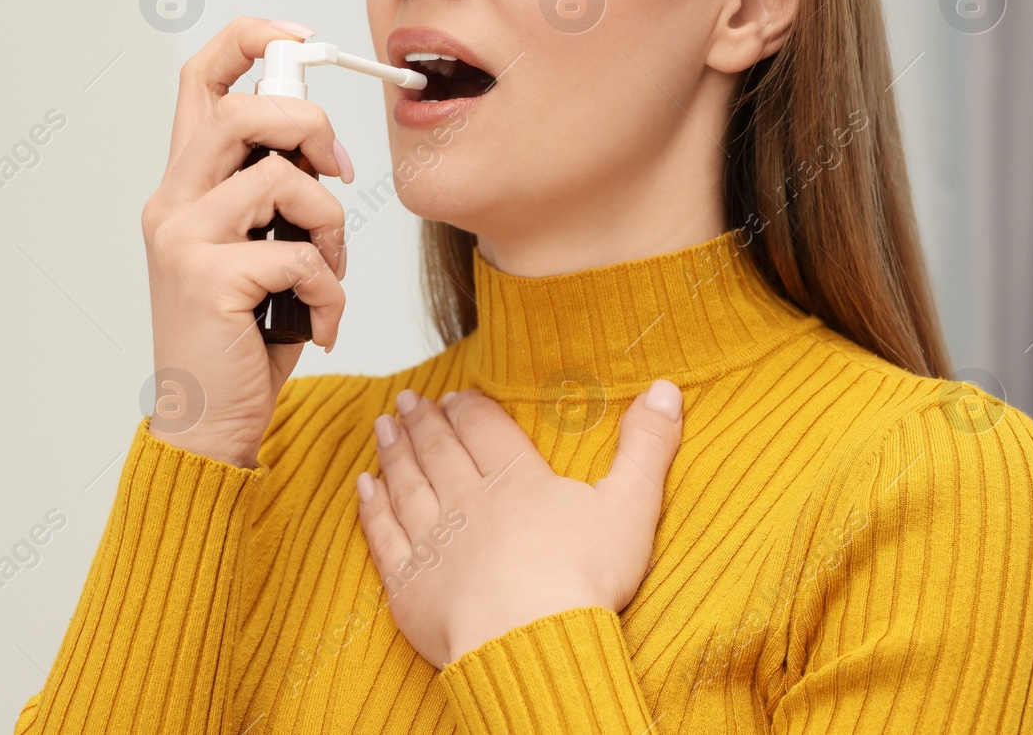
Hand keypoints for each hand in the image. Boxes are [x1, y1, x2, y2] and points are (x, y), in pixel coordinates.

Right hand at [141, 17, 352, 467]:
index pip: (201, 78)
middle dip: (311, 127)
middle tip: (337, 175)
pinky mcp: (209, 280)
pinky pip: (300, 256)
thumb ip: (271, 196)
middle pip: (246, 108)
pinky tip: (317, 324)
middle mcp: (172, 202)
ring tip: (328, 272)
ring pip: (282, 178)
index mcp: (183, 185)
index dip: (251, 39)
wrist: (206, 420)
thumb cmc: (240, 335)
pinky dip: (329, 294)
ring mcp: (184, 239)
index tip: (301, 39)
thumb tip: (322, 150)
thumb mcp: (254, 249)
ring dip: (331, 225)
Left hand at [356, 383, 683, 666]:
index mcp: (517, 482)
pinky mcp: (410, 583)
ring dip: (394, 451)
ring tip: (384, 426)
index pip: (485, 430)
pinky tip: (364, 488)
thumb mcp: (630, 507)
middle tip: (410, 400)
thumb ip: (647, 448)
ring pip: (406, 484)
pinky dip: (372, 507)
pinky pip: (383, 534)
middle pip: (440, 451)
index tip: (454, 395)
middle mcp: (467, 502)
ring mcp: (433, 541)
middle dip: (424, 422)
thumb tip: (667, 390)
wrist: (530, 642)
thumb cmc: (583, 580)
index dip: (468, 409)